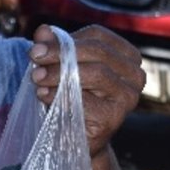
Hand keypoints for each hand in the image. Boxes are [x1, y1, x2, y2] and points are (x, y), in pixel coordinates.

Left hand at [29, 24, 144, 156]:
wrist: (74, 138)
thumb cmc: (70, 96)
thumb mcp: (62, 67)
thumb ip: (54, 47)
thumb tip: (43, 30)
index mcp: (127, 56)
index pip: (98, 36)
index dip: (65, 38)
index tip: (37, 46)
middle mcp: (135, 75)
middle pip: (98, 52)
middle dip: (61, 53)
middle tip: (34, 57)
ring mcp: (128, 98)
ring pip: (96, 73)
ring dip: (59, 74)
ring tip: (36, 78)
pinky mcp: (114, 119)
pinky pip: (86, 101)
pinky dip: (59, 96)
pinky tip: (43, 94)